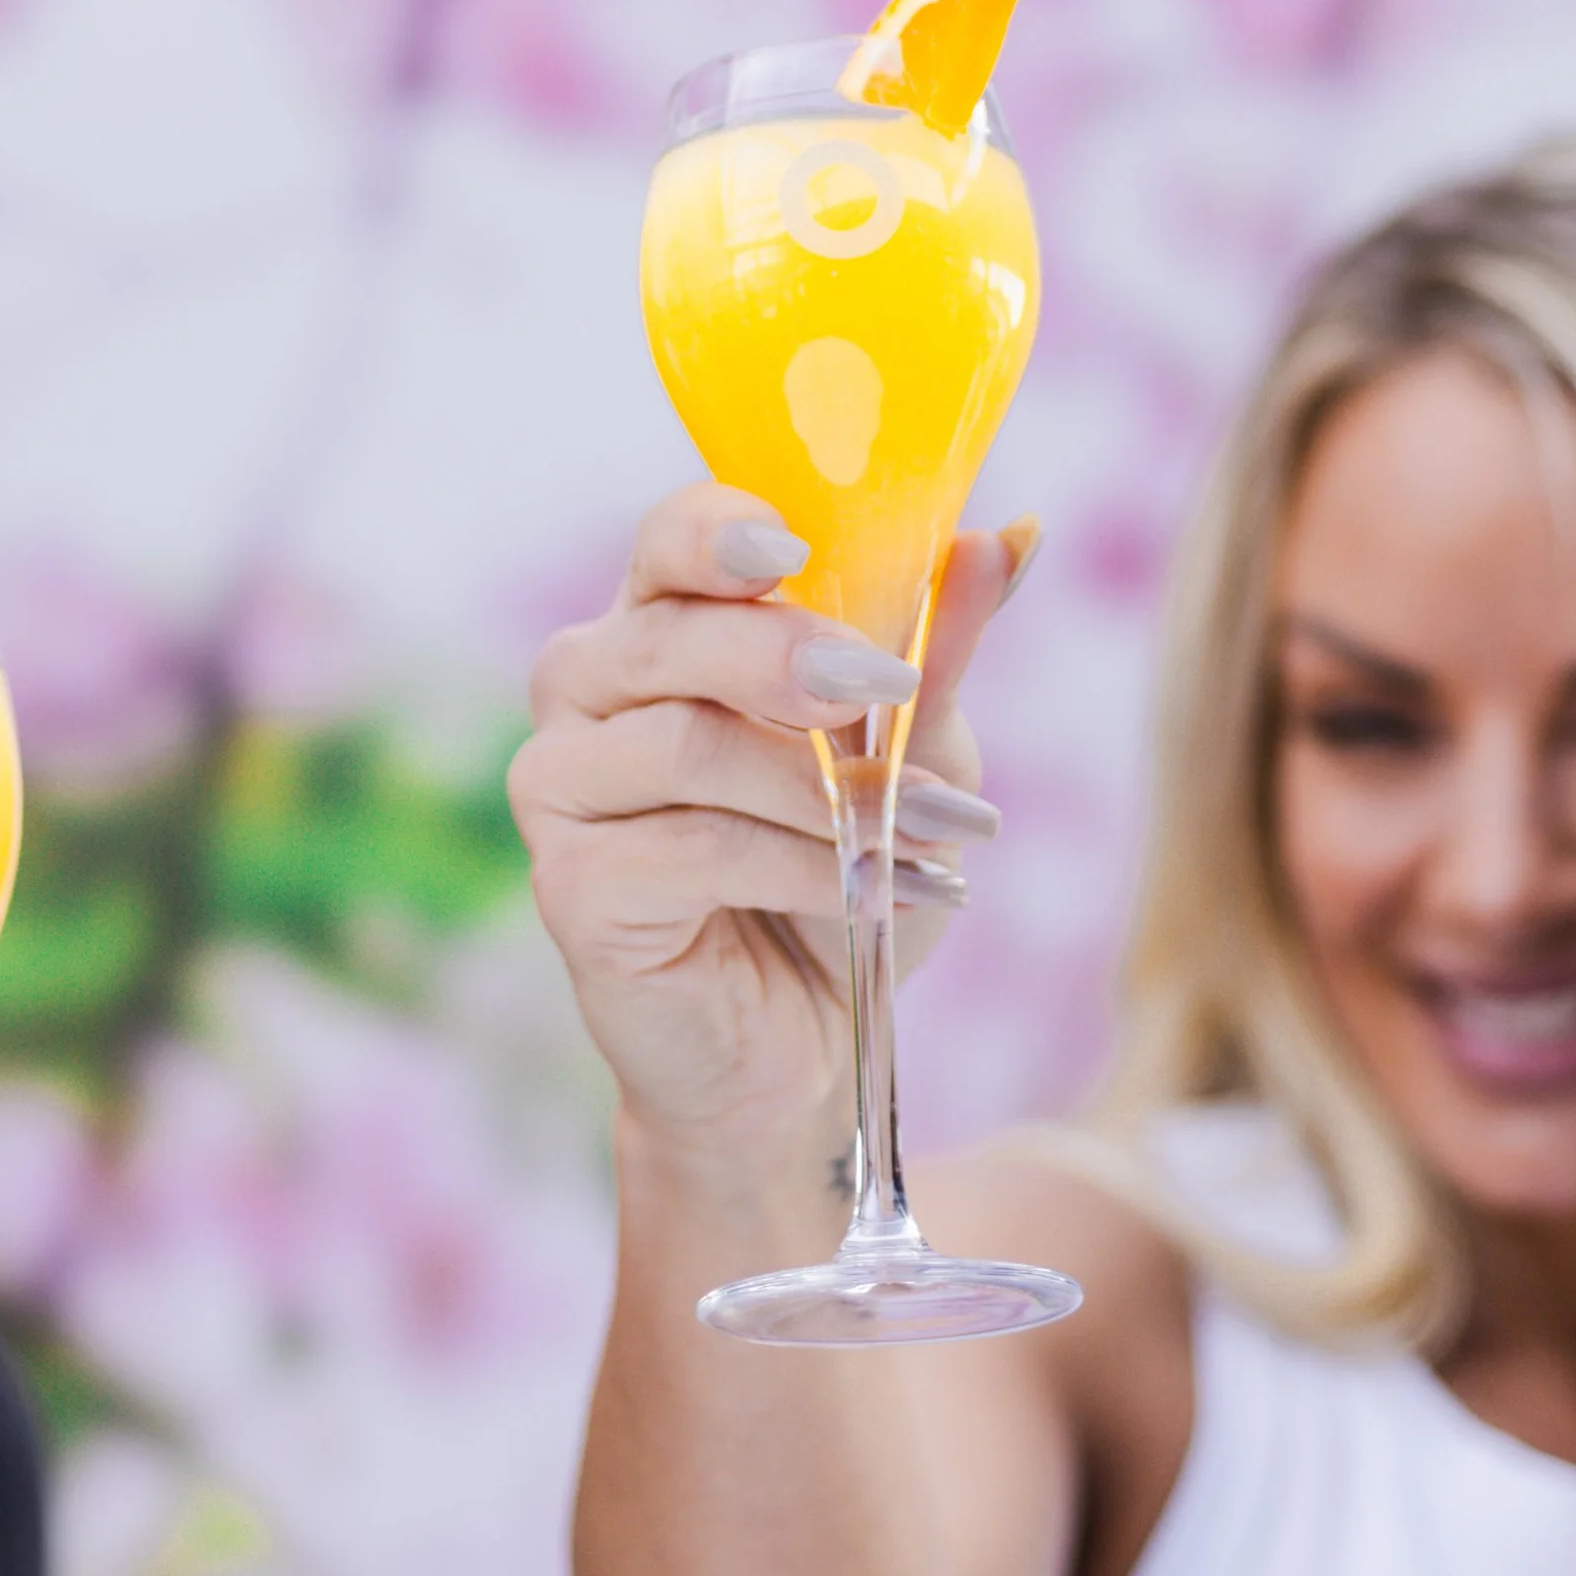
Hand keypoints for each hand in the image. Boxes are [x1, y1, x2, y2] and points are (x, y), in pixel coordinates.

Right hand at [509, 482, 1031, 1157]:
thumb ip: (943, 647)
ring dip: (826, 791)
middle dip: (793, 658)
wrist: (804, 1044)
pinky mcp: (573, 886)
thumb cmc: (846, 879)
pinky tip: (880, 893)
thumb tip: (1013, 537)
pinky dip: (807, 868)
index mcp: (664, 628)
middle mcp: (589, 692)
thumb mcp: (918, 752)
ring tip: (925, 834)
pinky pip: (694, 848)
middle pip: (670, 635)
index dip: (719, 531)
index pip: (670, 543)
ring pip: (688, 745)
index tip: (793, 544)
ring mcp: (563, 787)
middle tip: (896, 690)